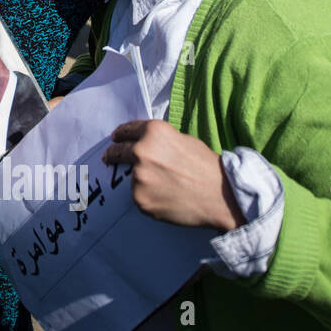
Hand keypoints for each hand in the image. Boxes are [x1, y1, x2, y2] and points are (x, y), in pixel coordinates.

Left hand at [102, 120, 244, 231]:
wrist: (222, 196)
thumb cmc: (207, 167)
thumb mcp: (184, 141)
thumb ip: (159, 141)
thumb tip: (142, 144)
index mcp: (154, 132)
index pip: (127, 130)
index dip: (120, 134)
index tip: (114, 138)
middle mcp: (142, 151)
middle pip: (118, 152)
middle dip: (112, 154)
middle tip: (109, 157)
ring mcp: (139, 177)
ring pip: (133, 178)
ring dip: (143, 181)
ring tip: (168, 187)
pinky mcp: (140, 199)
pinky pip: (140, 196)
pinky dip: (150, 198)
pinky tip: (168, 199)